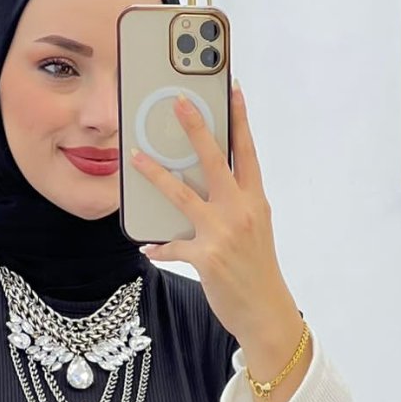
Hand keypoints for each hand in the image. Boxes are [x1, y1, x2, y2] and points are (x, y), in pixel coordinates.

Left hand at [131, 82, 291, 344]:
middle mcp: (241, 211)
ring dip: (156, 174)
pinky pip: (172, 246)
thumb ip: (236, 204)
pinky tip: (147, 246)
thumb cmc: (257, 270)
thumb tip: (208, 186)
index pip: (247, 152)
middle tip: (178, 100)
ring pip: (183, 194)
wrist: (265, 312)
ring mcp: (223, 233)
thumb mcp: (255, 229)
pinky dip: (159, 246)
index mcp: (256, 201)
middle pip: (215, 160)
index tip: (232, 89)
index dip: (240, 119)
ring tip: (136, 157)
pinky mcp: (206, 258)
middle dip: (196, 127)